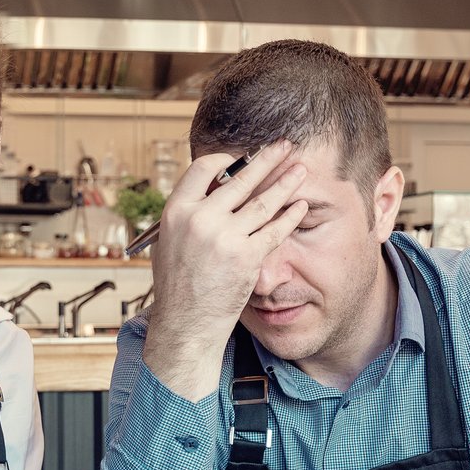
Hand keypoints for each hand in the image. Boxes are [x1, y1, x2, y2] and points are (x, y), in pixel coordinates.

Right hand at [143, 140, 308, 400]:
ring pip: (263, 201)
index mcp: (176, 211)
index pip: (203, 168)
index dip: (226, 159)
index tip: (242, 157)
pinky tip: (301, 206)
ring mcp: (224, 239)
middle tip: (284, 145)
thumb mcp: (169, 240)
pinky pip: (275, 230)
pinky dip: (291, 215)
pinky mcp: (246, 258)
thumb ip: (187, 214)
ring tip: (300, 169)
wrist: (186, 324)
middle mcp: (199, 220)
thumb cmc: (177, 284)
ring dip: (286, 181)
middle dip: (266, 159)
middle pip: (240, 179)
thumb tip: (209, 188)